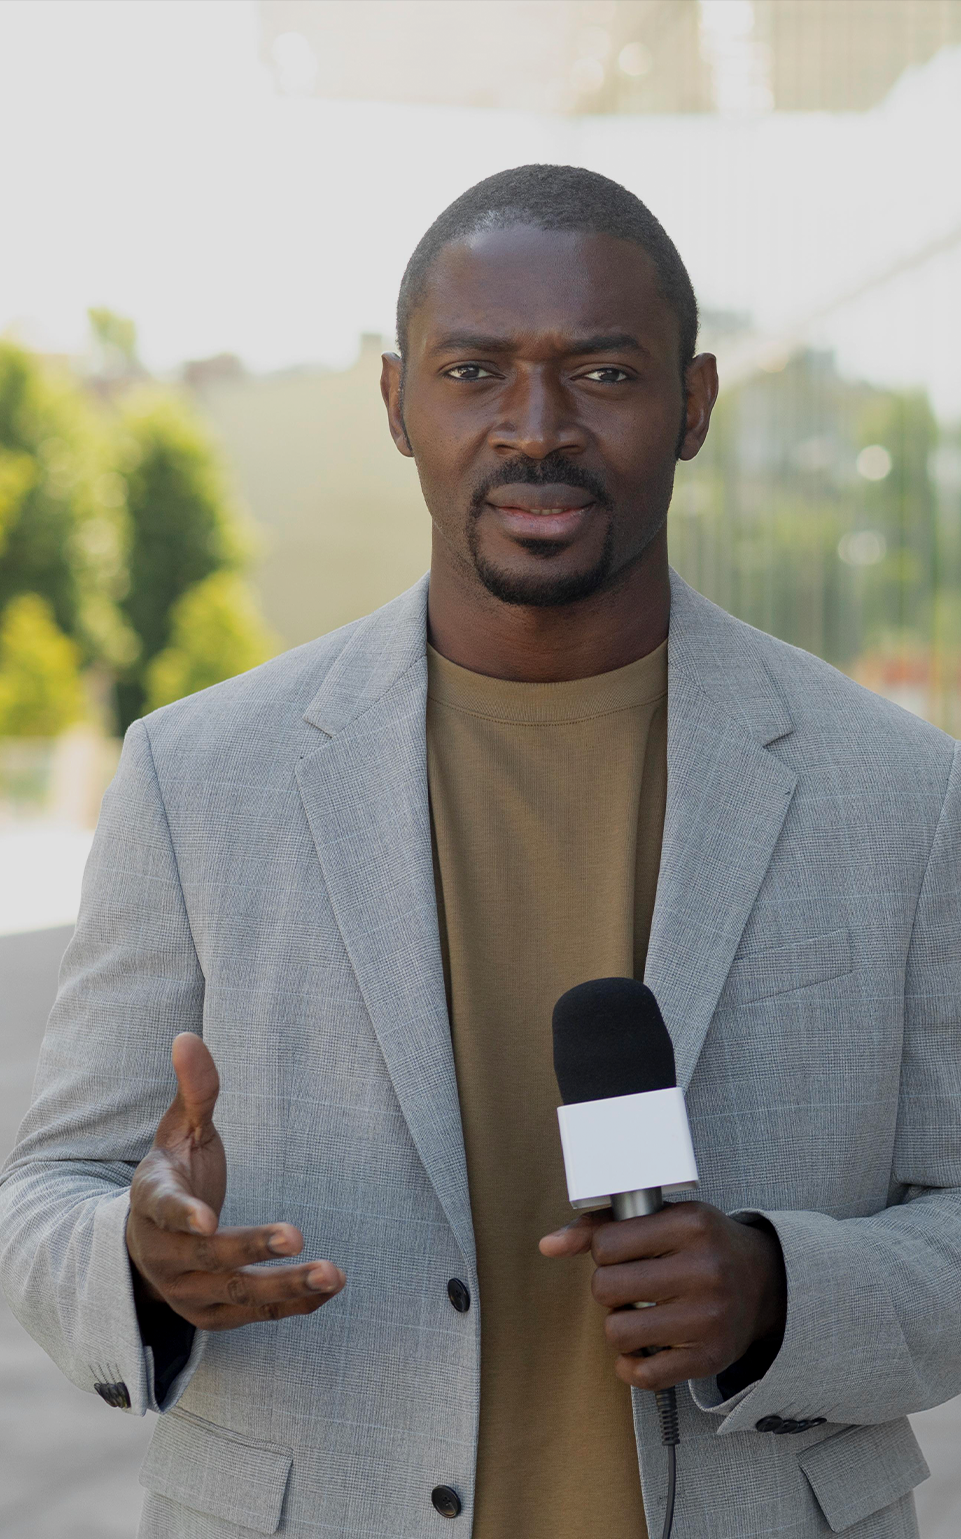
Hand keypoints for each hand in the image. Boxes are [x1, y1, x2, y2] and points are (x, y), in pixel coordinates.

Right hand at [127, 1033, 344, 1329]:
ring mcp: (187, 1290)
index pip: (162, 1210)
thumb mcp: (179, 1131)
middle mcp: (165, 1253)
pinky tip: (328, 1288)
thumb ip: (194, 1091)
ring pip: (236, 1295)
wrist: (150, 1243)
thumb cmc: (175, 1173)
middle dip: (251, 1248)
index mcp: (151, 1201)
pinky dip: (292, 1305)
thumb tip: (188, 1037)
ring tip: (332, 1273)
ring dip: (284, 1286)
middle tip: (297, 1234)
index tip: (208, 1221)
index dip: (184, 1215)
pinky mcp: (213, 1315)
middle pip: (207, 1259)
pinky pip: (256, 1315)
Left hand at [540, 1201, 784, 1391]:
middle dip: (608, 1289)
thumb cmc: (701, 1245)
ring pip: (618, 1332)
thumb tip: (548, 1245)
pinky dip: (630, 1365)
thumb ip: (602, 1226)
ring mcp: (709, 1317)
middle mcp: (704, 1269)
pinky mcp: (710, 1357)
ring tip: (639, 1313)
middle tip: (629, 1286)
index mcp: (690, 1225)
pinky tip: (641, 1349)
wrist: (764, 1282)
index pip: (607, 1244)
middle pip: (606, 1288)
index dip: (604, 1253)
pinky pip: (643, 1375)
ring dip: (619, 1325)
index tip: (621, 1255)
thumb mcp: (663, 1218)